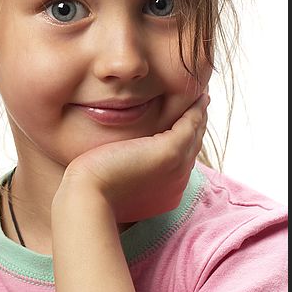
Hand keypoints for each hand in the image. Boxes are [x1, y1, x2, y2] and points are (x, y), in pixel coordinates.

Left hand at [55, 91, 208, 223]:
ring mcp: (177, 168)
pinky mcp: (171, 152)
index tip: (187, 120)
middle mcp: (177, 182)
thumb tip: (124, 157)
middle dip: (198, 124)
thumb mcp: (117, 178)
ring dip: (201, 114)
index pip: (182, 159)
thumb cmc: (92, 187)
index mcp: (166, 191)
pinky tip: (198, 96)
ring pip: (195, 135)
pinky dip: (196, 110)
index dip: (186, 138)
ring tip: (202, 96)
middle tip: (202, 103)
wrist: (88, 194)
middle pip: (193, 146)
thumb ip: (128, 167)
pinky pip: (191, 125)